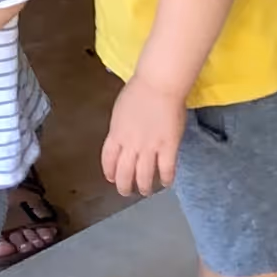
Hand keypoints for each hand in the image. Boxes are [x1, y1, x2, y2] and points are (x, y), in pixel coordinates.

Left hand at [102, 76, 186, 198]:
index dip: (109, 171)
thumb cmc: (139, 91)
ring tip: (146, 191)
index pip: (108, 159)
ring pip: (144, 176)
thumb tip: (122, 139)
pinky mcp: (168, 147)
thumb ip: (120, 129)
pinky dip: (166, 179)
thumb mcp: (120, 111)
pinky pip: (166, 169)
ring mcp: (149, 147)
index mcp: (116, 134)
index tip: (111, 178)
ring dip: (144, 187)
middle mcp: (130, 144)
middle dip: (124, 186)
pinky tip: (166, 182)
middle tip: (127, 192)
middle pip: (124, 173)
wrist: (158, 84)